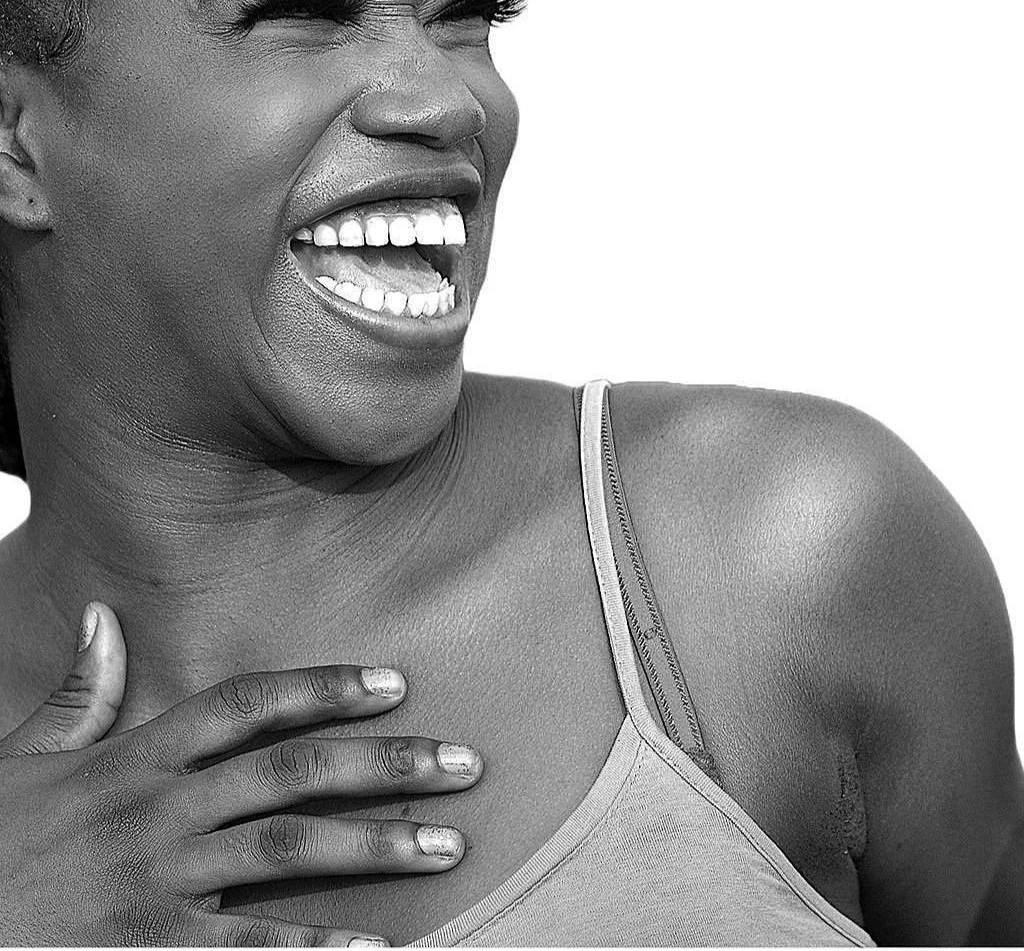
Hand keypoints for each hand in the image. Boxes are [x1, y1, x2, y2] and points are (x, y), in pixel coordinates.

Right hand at [0, 602, 483, 945]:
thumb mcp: (18, 762)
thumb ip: (77, 697)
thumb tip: (105, 617)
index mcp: (130, 761)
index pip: (244, 706)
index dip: (322, 688)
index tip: (396, 681)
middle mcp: (150, 811)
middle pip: (289, 772)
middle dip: (384, 764)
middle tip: (467, 764)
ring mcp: (148, 880)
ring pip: (284, 848)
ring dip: (375, 845)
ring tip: (449, 845)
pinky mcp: (140, 949)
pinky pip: (243, 949)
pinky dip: (312, 949)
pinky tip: (375, 949)